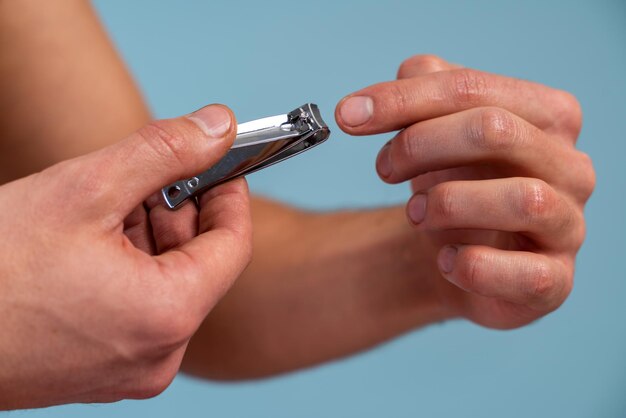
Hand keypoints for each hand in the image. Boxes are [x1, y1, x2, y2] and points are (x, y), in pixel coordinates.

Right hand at [0, 105, 251, 408]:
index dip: (228, 194)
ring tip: (105, 208)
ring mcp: (132, 369)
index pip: (233, 244)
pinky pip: (140, 308)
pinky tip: (91, 243)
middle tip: (145, 176)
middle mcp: (159, 354)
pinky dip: (129, 269)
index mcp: (168, 315)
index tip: (216, 161)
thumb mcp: (86, 189)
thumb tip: (220, 126)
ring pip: (168, 283)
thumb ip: (164, 152)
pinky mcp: (104, 372)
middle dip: (177, 211)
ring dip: (148, 237)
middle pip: (198, 263)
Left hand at [335, 55, 594, 328]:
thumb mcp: (432, 131)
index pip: (471, 89)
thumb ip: (416, 96)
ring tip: (415, 213)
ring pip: (522, 199)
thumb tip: (385, 88)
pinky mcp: (556, 279)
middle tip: (382, 169)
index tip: (347, 115)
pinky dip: (472, 266)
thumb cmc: (454, 183)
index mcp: (546, 115)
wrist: (462, 254)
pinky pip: (524, 274)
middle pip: (494, 130)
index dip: (402, 100)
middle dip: (419, 145)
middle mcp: (570, 166)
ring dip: (448, 203)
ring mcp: (570, 225)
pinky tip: (444, 261)